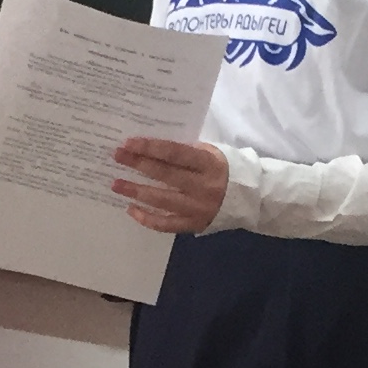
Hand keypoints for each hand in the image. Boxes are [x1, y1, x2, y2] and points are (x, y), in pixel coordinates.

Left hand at [112, 136, 228, 234]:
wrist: (251, 197)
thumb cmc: (226, 168)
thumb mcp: (211, 152)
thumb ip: (186, 151)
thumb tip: (152, 150)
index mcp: (209, 164)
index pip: (174, 153)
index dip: (150, 148)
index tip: (128, 143)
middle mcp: (204, 187)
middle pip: (165, 174)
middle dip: (138, 164)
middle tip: (116, 157)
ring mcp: (198, 208)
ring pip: (162, 200)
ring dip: (136, 191)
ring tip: (116, 184)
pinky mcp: (194, 224)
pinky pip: (167, 224)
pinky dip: (147, 218)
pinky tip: (131, 209)